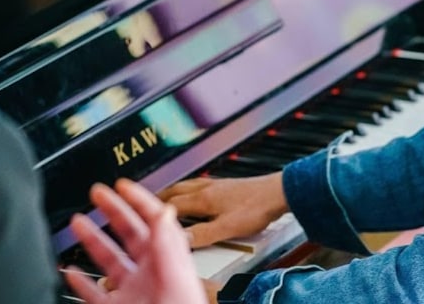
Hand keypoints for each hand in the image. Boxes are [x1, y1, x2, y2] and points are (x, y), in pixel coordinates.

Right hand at [64, 179, 207, 303]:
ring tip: (78, 222)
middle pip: (129, 235)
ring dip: (92, 241)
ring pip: (108, 262)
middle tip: (97, 192)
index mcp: (167, 263)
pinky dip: (81, 282)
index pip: (153, 223)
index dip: (139, 200)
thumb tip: (164, 211)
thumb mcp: (178, 282)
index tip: (123, 184)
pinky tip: (70, 270)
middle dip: (112, 211)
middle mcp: (149, 276)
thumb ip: (167, 246)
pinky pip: (95, 295)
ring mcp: (132, 295)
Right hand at [158, 172, 287, 248]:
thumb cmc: (257, 207)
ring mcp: (217, 184)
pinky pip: (200, 183)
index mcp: (203, 198)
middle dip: (161, 197)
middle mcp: (207, 187)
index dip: (158, 210)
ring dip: (174, 190)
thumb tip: (180, 239)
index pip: (172, 204)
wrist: (279, 192)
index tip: (145, 213)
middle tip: (149, 201)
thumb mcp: (228, 227)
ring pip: (187, 185)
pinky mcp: (227, 184)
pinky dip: (189, 188)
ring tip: (167, 195)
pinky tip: (197, 192)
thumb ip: (203, 234)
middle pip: (176, 190)